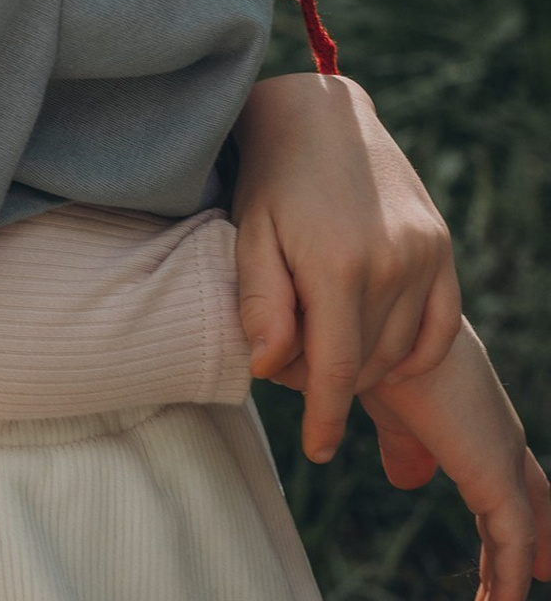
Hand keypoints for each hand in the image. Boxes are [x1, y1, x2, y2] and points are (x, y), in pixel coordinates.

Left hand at [232, 73, 460, 462]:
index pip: (334, 368)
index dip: (324, 417)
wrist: (318, 115)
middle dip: (331, 381)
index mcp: (335, 264)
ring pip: (401, 351)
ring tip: (324, 343)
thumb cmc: (269, 176)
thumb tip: (268, 368)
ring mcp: (425, 254)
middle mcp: (391, 262)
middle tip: (294, 364)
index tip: (317, 450)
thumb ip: (260, 302)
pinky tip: (375, 344)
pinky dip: (410, 351)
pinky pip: (438, 329)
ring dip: (366, 365)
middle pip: (366, 362)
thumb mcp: (249, 232)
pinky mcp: (442, 248)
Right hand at [360, 319, 550, 600]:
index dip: (518, 501)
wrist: (369, 327)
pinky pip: (510, 541)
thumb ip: (402, 440)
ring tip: (504, 600)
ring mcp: (501, 452)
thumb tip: (407, 480)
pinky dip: (506, 576)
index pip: (506, 466)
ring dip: (513, 565)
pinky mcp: (494, 477)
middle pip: (532, 494)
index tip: (523, 541)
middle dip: (537, 533)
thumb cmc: (367, 346)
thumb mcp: (383, 399)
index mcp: (471, 410)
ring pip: (522, 523)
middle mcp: (496, 429)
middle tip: (542, 571)